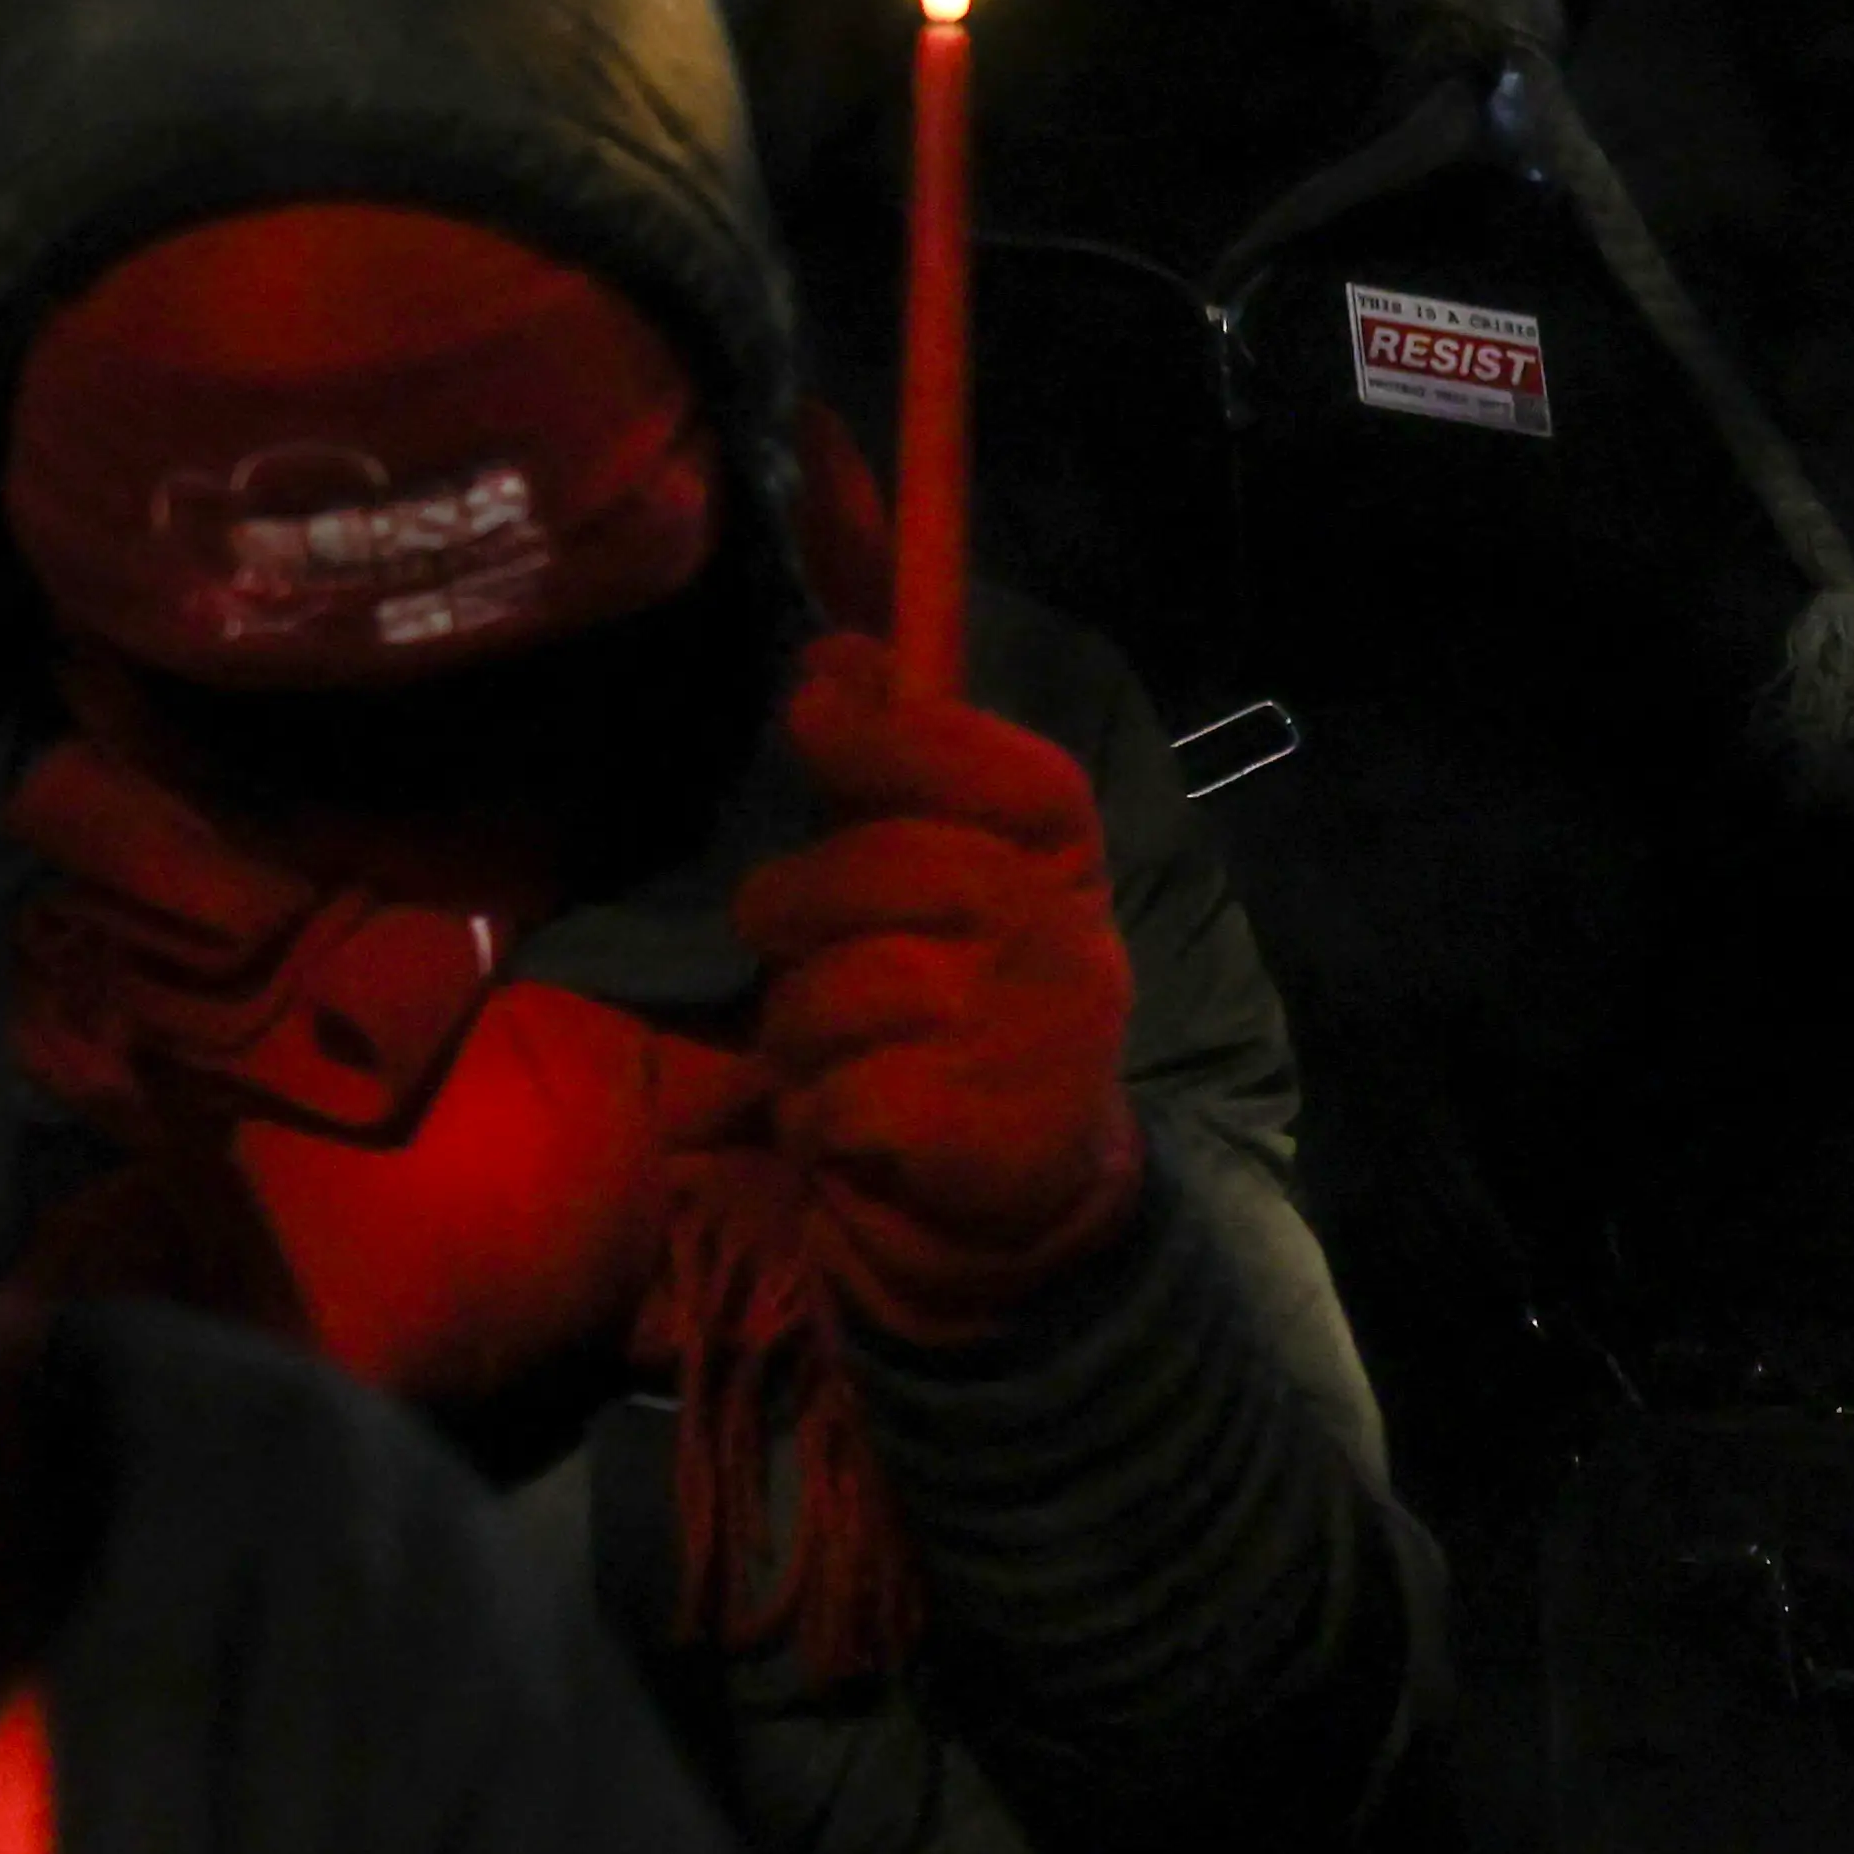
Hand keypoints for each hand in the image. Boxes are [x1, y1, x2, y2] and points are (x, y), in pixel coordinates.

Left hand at [735, 632, 1145, 1347]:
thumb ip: (893, 770)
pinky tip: (851, 1123)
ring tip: (834, 1045)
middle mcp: (1066, 948)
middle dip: (800, 900)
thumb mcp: (940, 880)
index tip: (813, 709)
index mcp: (1064, 872)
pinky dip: (813, 1113)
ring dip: (798, 1022)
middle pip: (890, 871)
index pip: (1018, 777)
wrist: (1015, 1200)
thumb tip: (835, 652)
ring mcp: (1032, 1048)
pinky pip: (834, 1096)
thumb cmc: (954, 1003)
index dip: (907, 736)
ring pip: (843, 990)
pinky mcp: (978, 1138)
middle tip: (786, 931)